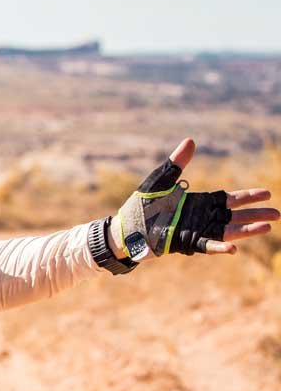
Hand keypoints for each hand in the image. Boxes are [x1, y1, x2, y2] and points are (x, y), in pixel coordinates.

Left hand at [113, 138, 276, 257]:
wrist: (125, 228)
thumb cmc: (141, 205)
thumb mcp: (160, 180)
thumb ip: (177, 163)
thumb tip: (191, 141)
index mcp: (199, 202)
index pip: (229, 199)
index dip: (248, 197)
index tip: (267, 194)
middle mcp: (201, 217)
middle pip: (234, 215)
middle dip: (255, 214)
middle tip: (277, 214)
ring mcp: (195, 231)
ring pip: (227, 231)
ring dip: (247, 230)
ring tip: (267, 227)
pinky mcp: (186, 243)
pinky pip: (207, 246)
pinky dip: (220, 247)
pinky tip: (234, 249)